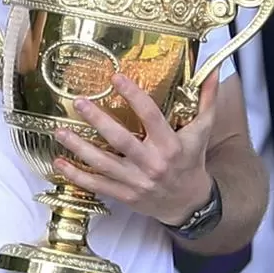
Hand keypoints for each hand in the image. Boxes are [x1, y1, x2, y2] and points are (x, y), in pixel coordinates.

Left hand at [53, 70, 219, 225]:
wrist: (189, 203)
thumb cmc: (192, 161)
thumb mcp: (202, 131)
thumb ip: (207, 99)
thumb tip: (213, 69)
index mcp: (170, 144)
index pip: (150, 115)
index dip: (133, 95)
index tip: (116, 77)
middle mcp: (152, 163)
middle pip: (121, 139)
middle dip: (98, 120)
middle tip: (79, 102)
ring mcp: (136, 181)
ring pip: (103, 163)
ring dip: (79, 147)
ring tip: (60, 131)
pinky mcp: (124, 195)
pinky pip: (97, 185)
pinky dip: (77, 175)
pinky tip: (60, 163)